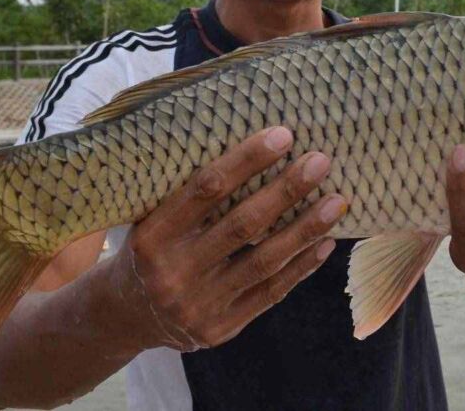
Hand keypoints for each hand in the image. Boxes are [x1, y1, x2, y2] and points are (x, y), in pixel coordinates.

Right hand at [107, 126, 346, 350]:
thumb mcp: (151, 217)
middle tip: (320, 161)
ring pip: (263, 262)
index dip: (246, 161)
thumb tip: (258, 148)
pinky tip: (325, 243)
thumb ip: (192, 194)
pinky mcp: (221, 328)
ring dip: (305, 229)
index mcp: (153, 235)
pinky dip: (301, 267)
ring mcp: (199, 304)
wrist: (128, 316)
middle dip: (286, 191)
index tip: (283, 136)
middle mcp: (174, 271)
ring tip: (336, 202)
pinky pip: (270, 294)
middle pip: (242, 225)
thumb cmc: (151, 249)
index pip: (205, 190)